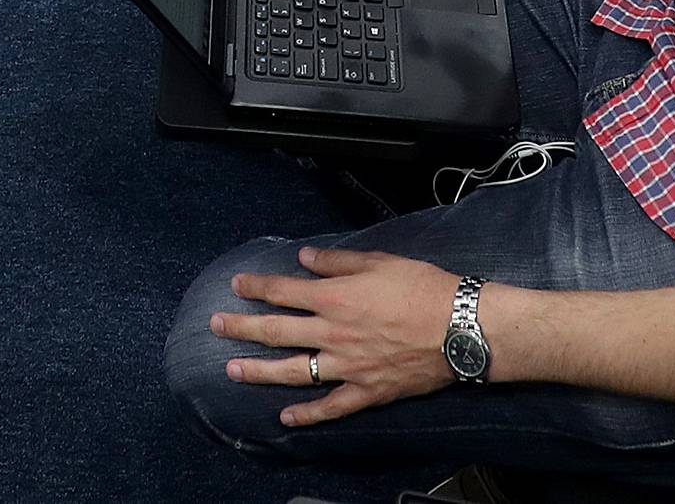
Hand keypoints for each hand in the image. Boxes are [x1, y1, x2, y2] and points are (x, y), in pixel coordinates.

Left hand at [210, 247, 456, 428]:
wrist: (459, 328)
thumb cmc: (421, 288)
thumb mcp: (377, 261)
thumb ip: (336, 260)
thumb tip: (304, 257)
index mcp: (334, 297)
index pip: (283, 290)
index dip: (256, 287)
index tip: (235, 286)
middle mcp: (333, 332)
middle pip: (277, 330)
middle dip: (242, 327)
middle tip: (215, 326)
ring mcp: (347, 365)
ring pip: (294, 370)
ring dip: (260, 370)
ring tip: (232, 370)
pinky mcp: (367, 391)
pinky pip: (331, 406)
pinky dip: (308, 415)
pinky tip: (286, 418)